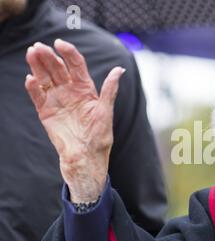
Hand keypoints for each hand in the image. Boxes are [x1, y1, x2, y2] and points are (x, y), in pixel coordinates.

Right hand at [25, 39, 124, 201]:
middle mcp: (70, 92)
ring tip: (31, 53)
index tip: (60, 43)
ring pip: (45, 78)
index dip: (69, 53)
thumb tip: (120, 69)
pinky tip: (30, 78)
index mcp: (86, 89)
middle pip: (57, 69)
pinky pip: (38, 96)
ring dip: (37, 66)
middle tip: (40, 46)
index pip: (76, 66)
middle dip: (49, 57)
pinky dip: (33, 88)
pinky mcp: (46, 112)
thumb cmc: (99, 136)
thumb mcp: (106, 111)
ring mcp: (57, 101)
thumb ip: (110, 89)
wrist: (86, 157)